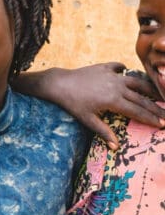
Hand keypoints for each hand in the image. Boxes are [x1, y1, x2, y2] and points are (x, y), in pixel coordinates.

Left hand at [30, 63, 164, 148]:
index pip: (138, 111)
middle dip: (156, 107)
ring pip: (135, 81)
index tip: (163, 124)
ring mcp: (112, 75)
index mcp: (114, 101)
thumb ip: (103, 131)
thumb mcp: (87, 120)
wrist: (59, 83)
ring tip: (158, 93)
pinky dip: (124, 70)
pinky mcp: (104, 67)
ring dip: (148, 87)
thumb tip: (115, 147)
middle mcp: (117, 86)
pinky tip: (126, 72)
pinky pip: (118, 67)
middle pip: (141, 98)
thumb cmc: (72, 104)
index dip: (151, 118)